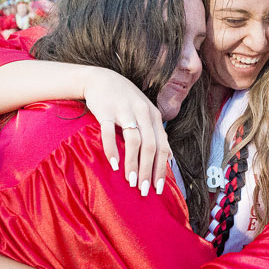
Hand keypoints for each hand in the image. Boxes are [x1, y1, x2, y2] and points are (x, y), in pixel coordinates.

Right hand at [81, 68, 170, 196]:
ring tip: (130, 181)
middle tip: (144, 190)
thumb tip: (168, 160)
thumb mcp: (144, 114)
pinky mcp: (106, 110)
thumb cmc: (125, 101)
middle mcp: (143, 113)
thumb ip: (155, 134)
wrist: (101, 79)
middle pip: (150, 146)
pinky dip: (112, 149)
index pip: (162, 147)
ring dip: (132, 163)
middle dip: (148, 170)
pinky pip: (109, 132)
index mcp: (154, 116)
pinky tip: (113, 164)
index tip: (158, 189)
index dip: (161, 169)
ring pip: (133, 140)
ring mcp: (125, 110)